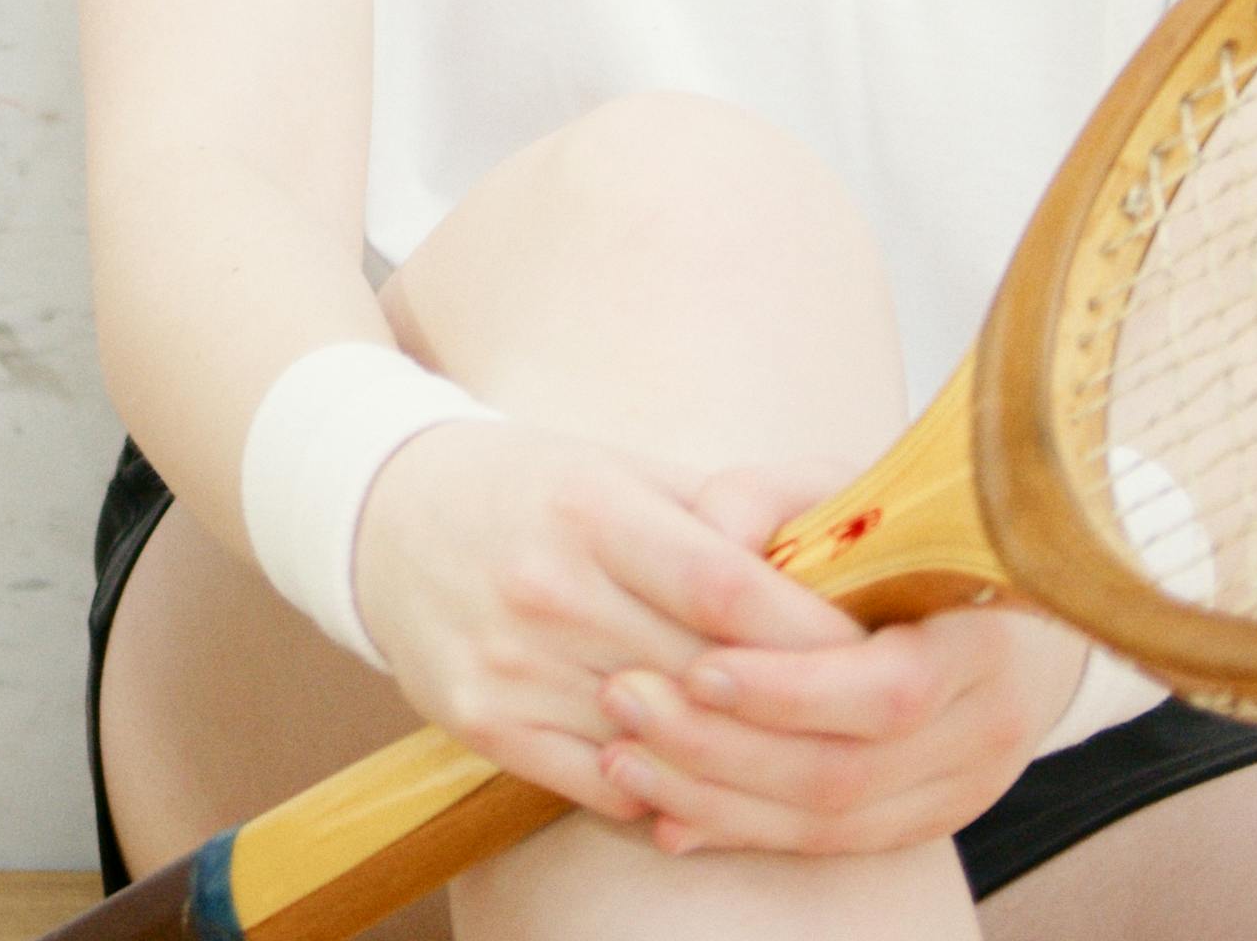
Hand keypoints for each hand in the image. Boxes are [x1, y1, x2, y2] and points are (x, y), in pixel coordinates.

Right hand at [351, 423, 873, 827]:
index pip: (725, 586)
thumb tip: (845, 556)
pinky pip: (604, 780)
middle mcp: (544, 587)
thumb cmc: (529, 488)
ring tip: (801, 753)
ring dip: (739, 756)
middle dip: (796, 702)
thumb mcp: (622, 468)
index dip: (812, 631)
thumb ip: (726, 512)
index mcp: (588, 508)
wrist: (379, 515)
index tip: (877, 650)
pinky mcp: (481, 721)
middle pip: (702, 672)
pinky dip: (667, 788)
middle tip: (867, 717)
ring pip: (659, 737)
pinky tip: (707, 774)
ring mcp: (507, 662)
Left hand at [588, 463, 1079, 858]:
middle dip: (724, 748)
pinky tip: (664, 811)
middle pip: (849, 770)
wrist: (999, 610)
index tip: (695, 667)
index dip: (790, 690)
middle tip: (624, 700)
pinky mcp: (926, 822)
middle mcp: (987, 724)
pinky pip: (829, 846)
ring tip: (620, 758)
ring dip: (714, 798)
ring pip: (831, 822)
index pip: (891, 688)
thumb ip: (766, 500)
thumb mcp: (841, 490)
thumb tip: (704, 533)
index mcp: (985, 634)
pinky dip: (741, 830)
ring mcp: (963, 786)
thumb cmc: (901, 535)